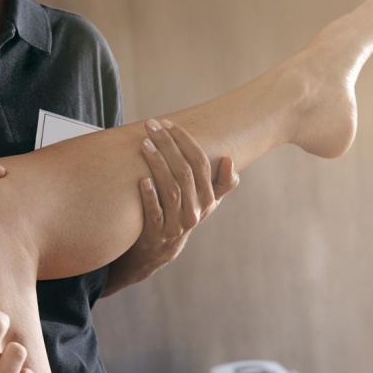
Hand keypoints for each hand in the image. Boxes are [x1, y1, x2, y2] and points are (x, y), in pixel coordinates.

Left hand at [123, 118, 239, 280]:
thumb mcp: (205, 202)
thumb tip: (230, 159)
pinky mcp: (157, 234)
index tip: (169, 124)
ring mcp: (177, 224)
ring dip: (157, 164)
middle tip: (151, 125)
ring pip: (170, 190)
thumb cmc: (183, 214)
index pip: (201, 163)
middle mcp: (196, 211)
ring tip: (144, 144)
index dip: (184, 141)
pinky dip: (149, 196)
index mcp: (208, 199)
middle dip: (168, 145)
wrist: (161, 248)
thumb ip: (220, 183)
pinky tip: (141, 179)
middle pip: (184, 172)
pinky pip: (154, 213)